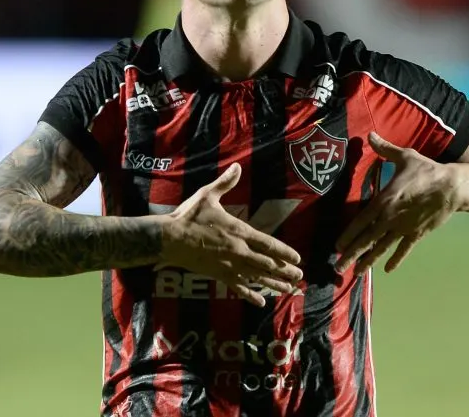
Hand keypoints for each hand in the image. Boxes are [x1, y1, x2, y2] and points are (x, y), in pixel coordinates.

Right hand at [160, 163, 302, 306]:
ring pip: (256, 277)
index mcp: (239, 232)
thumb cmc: (189, 216)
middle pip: (267, 263)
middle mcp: (238, 251)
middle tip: (298, 276)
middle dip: (284, 270)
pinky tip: (261, 302)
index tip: (297, 258)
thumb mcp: (207, 195)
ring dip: (273, 283)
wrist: (169, 239)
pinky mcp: (218, 276)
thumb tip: (237, 166)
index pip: (268, 243)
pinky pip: (238, 288)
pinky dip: (250, 296)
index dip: (284, 252)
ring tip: (288, 289)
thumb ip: (225, 183)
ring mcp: (229, 266)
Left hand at [336, 132, 462, 274]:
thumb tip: (369, 135)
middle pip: (367, 239)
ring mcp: (404, 228)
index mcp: (383, 200)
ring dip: (369, 260)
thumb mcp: (404, 156)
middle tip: (338, 268)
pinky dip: (396, 259)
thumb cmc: (426, 170)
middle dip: (352, 254)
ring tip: (357, 272)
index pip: (360, 221)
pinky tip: (387, 269)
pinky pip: (404, 248)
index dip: (348, 235)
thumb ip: (384, 149)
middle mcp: (390, 218)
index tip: (337, 246)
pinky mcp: (417, 233)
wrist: (452, 187)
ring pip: (382, 247)